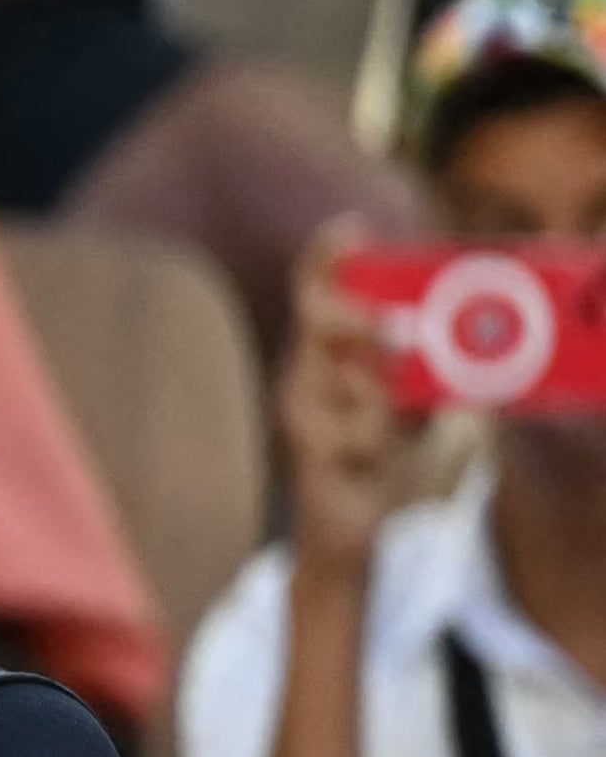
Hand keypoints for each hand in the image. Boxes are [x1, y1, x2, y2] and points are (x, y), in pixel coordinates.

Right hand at [273, 226, 413, 576]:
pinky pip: (355, 434)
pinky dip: (379, 442)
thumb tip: (454, 343)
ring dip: (384, 398)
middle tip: (401, 330)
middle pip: (316, 323)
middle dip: (357, 319)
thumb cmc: (380, 459)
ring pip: (348, 384)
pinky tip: (376, 457)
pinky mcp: (311, 451)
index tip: (350, 229)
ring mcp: (302, 413)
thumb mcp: (414, 405)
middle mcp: (304, 375)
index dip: (327, 258)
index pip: (315, 292)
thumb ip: (426, 372)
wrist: (347, 527)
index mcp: (326, 354)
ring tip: (401, 420)